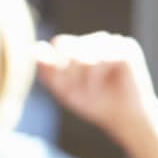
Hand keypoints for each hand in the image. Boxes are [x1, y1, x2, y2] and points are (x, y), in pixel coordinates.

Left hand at [36, 32, 157, 141]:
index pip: (60, 42)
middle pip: (69, 47)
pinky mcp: (126, 47)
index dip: (59, 65)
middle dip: (69, 73)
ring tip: (92, 90)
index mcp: (79, 47)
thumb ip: (47, 69)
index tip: (65, 86)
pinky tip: (105, 85)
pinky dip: (97, 76)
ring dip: (83, 78)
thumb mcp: (63, 89)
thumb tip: (31, 48)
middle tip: (78, 90)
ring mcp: (111, 41)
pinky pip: (102, 57)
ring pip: (84, 53)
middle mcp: (94, 40)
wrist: (122, 116)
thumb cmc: (92, 102)